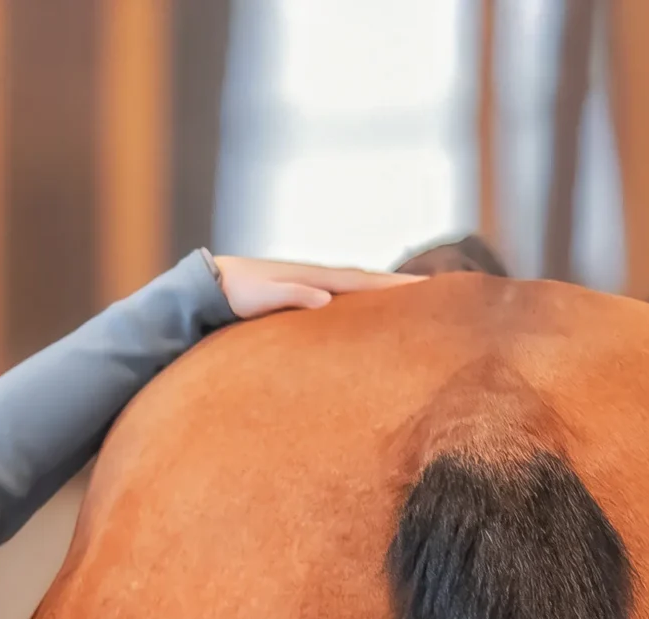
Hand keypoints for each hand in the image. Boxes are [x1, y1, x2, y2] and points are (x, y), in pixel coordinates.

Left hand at [211, 256, 423, 317]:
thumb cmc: (238, 293)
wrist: (215, 284)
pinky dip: (359, 299)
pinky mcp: (304, 295)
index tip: (424, 288)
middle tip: (433, 292)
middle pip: (367, 281)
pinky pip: (341, 297)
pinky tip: (366, 310)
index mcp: (316, 278)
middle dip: (398, 286)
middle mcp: (319, 278)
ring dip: (381, 291)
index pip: (363, 281)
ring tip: (409, 300)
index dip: (393, 285)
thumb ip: (293, 294)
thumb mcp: (264, 296)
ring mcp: (312, 285)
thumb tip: (326, 298)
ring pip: (355, 288)